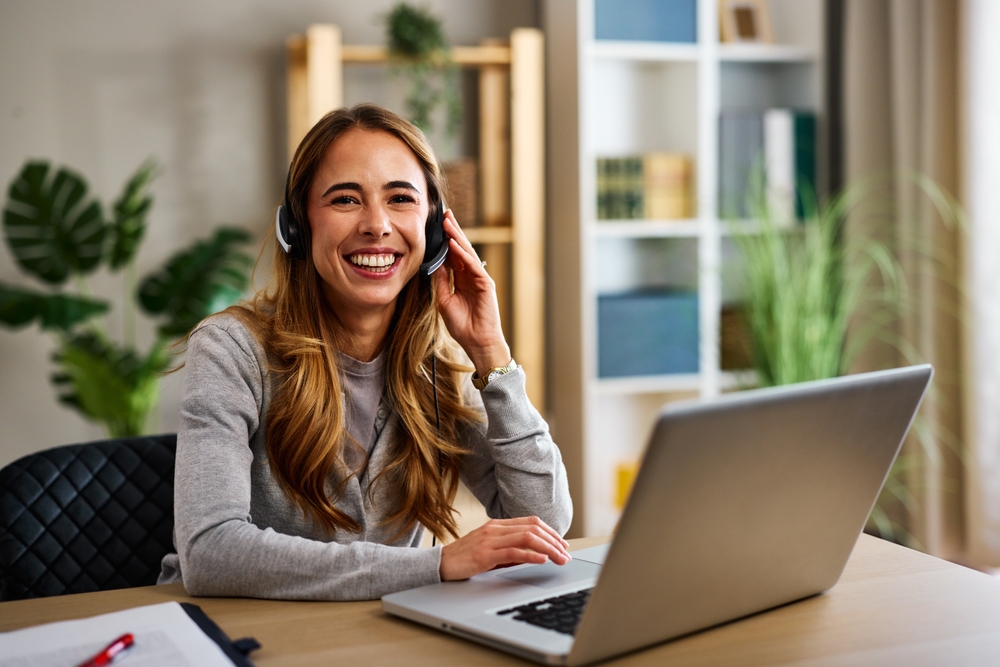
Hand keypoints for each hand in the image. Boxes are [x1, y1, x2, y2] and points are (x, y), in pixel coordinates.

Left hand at [433, 211, 511, 373]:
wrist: (477, 342)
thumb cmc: (462, 326)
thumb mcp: (444, 300)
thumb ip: (441, 281)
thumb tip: (434, 264)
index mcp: (462, 279)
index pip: (452, 255)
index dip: (445, 241)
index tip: (436, 227)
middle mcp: (471, 276)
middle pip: (461, 249)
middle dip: (453, 232)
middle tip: (444, 214)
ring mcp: (480, 278)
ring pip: (467, 253)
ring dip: (457, 237)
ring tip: (448, 223)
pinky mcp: (486, 284)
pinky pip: (473, 265)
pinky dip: (463, 254)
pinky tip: (454, 244)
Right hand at [439, 516, 571, 580]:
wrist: (440, 564)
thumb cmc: (466, 558)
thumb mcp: (492, 550)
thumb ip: (512, 550)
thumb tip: (536, 554)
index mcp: (498, 525)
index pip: (531, 522)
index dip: (551, 532)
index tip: (563, 544)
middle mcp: (495, 528)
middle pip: (533, 528)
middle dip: (554, 540)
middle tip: (566, 554)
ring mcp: (489, 540)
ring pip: (527, 538)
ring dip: (548, 548)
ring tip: (559, 558)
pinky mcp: (484, 554)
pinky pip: (513, 552)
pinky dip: (531, 555)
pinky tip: (542, 560)